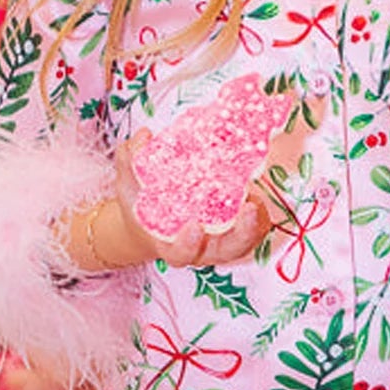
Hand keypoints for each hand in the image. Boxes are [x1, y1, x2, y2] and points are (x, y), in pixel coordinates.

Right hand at [104, 136, 271, 268]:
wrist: (153, 219)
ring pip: (247, 239)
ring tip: (257, 199)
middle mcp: (202, 248)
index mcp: (171, 245)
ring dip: (256, 222)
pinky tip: (258, 188)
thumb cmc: (142, 207)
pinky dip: (260, 211)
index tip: (194, 227)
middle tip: (248, 209)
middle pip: (227, 251)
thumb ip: (131, 162)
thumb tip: (145, 136)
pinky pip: (256, 225)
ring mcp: (222, 239)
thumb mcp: (129, 186)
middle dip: (241, 234)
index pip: (181, 253)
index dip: (188, 244)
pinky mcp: (238, 227)